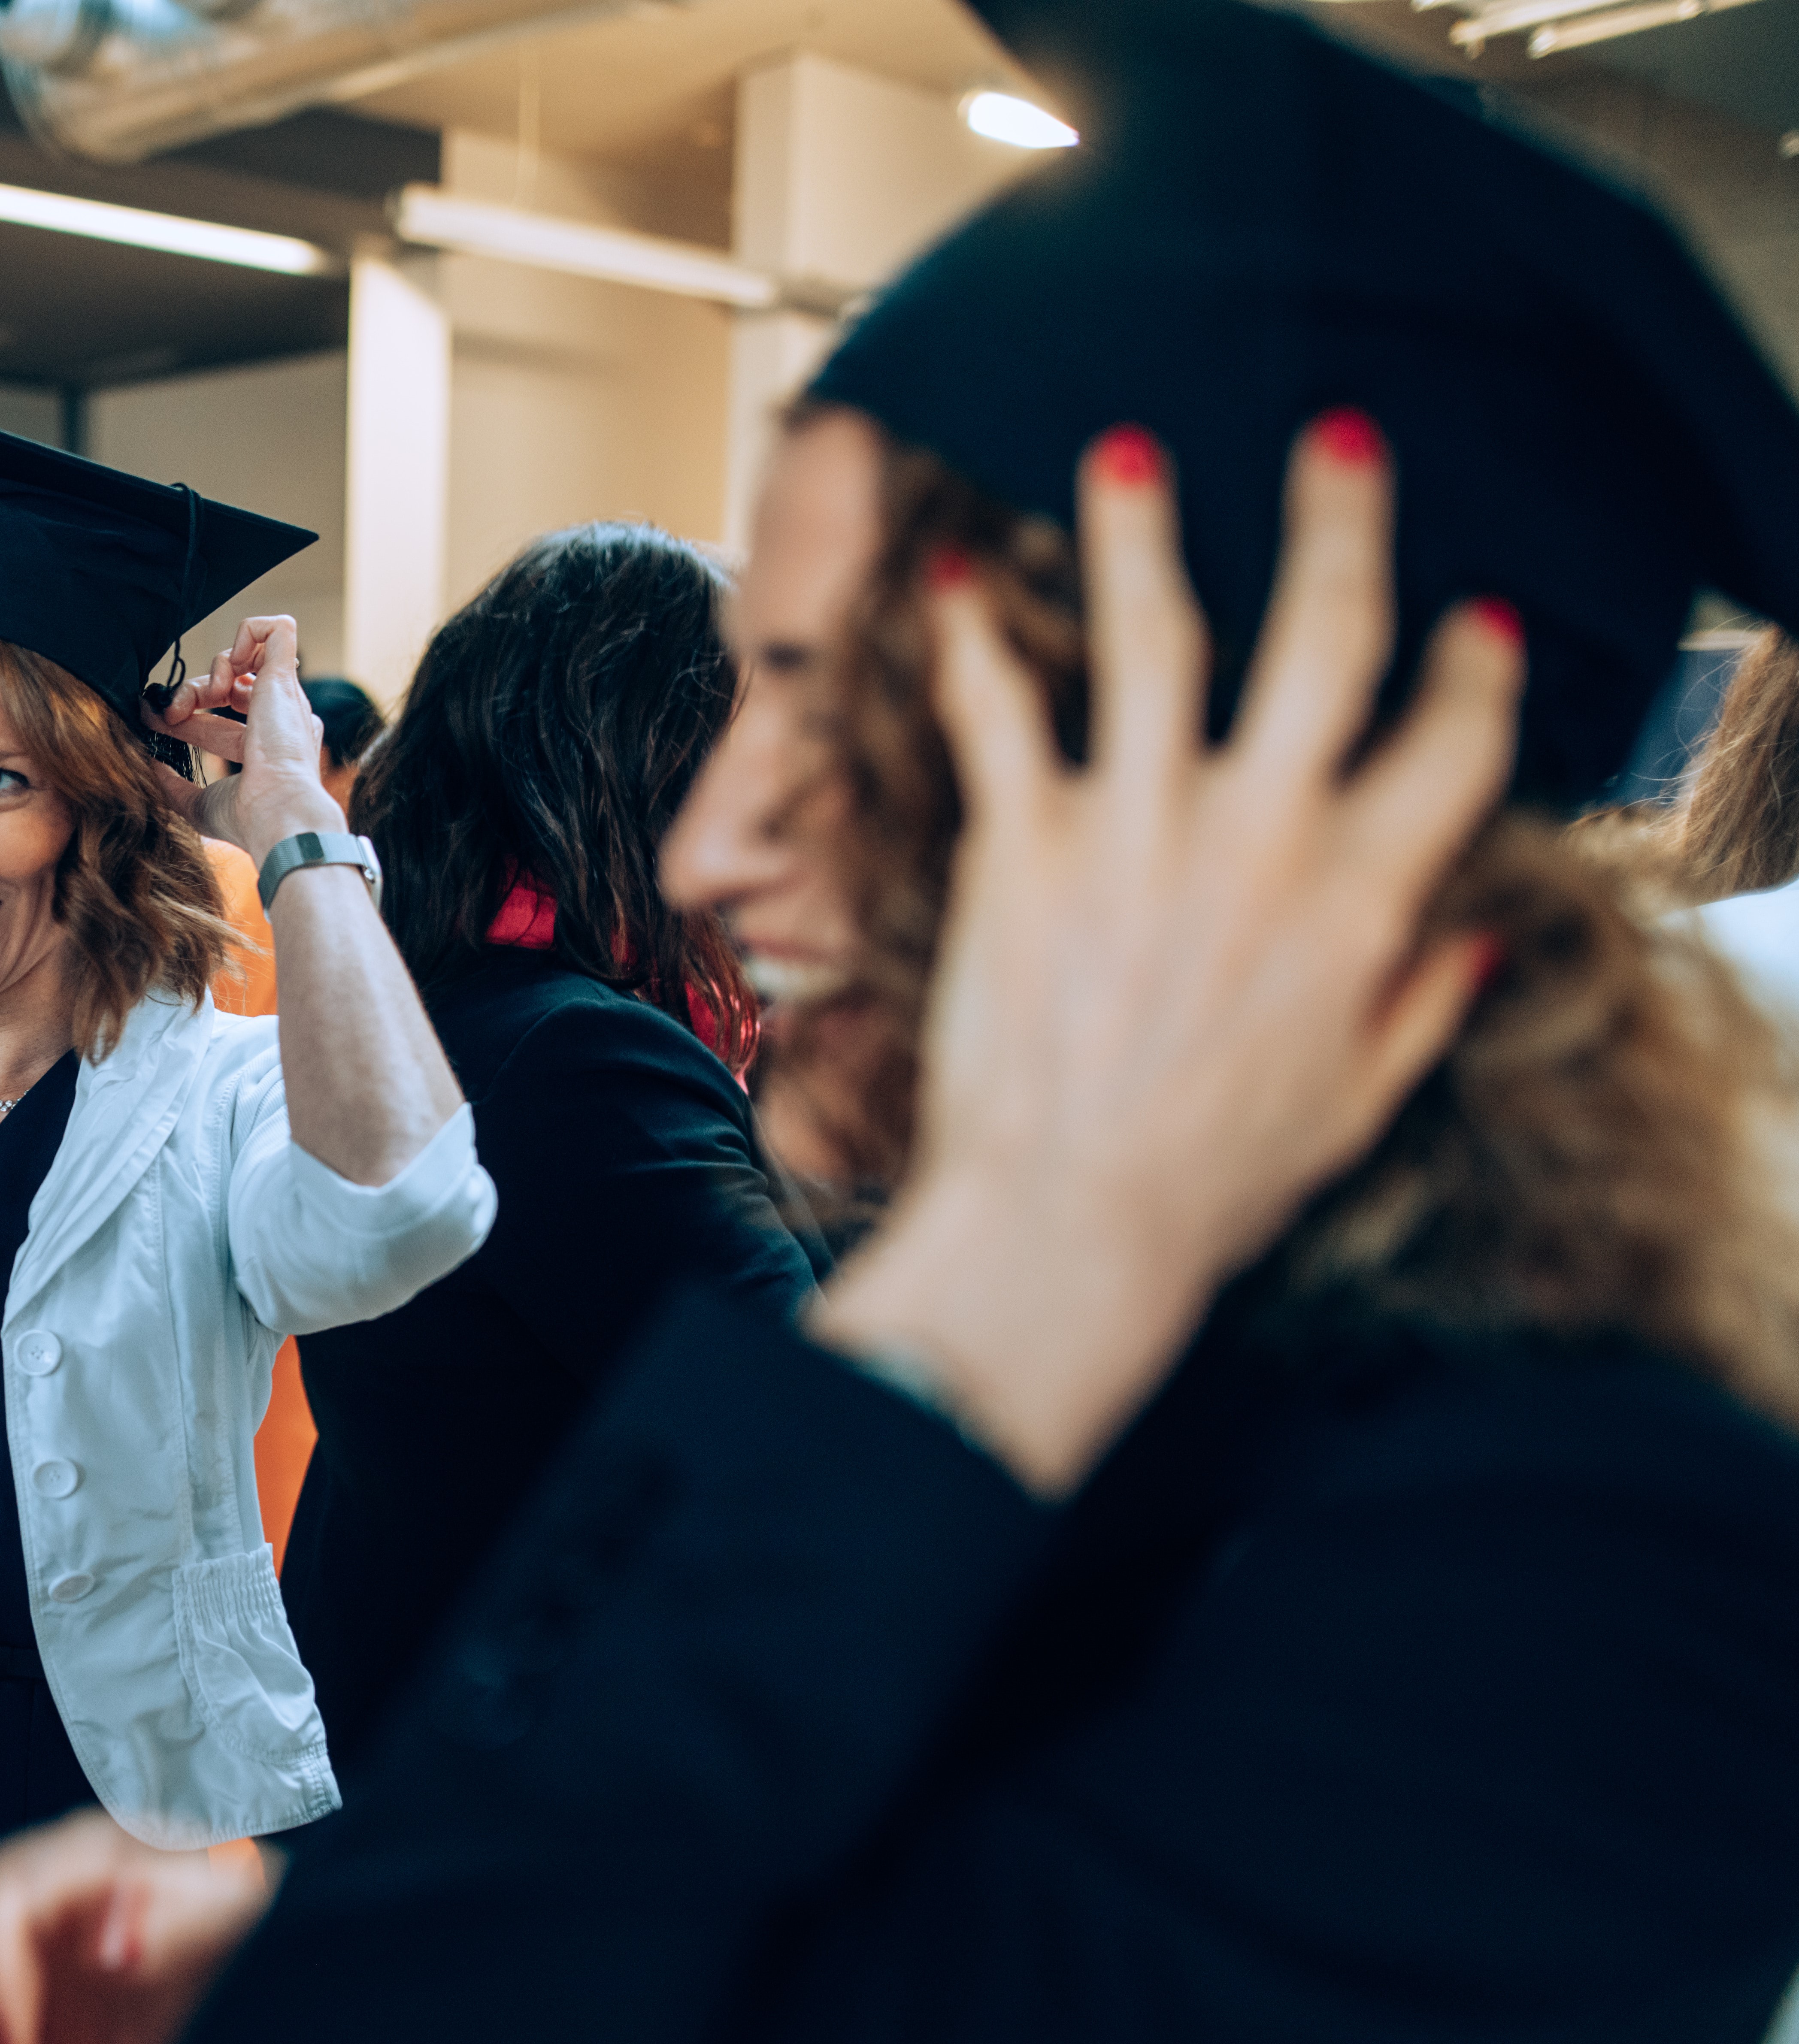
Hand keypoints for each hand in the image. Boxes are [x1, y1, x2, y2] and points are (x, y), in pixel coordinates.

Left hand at [158, 616, 340, 862]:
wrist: (277, 810)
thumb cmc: (246, 816)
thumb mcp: (196, 804)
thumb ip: (172, 786)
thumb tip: (150, 765)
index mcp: (264, 749)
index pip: (218, 720)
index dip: (185, 713)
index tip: (154, 718)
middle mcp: (278, 720)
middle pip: (229, 687)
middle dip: (191, 693)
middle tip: (169, 713)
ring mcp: (284, 698)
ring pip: (248, 657)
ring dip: (214, 668)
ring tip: (208, 694)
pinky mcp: (285, 677)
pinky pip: (276, 630)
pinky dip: (248, 633)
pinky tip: (234, 661)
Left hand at [811, 414, 1522, 1493]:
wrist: (1070, 1226)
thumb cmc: (1208, 1183)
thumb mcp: (1351, 1104)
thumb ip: (1413, 1011)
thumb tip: (1460, 939)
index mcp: (1362, 897)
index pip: (1454, 741)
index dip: (1473, 669)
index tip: (1472, 620)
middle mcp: (1263, 837)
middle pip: (1326, 636)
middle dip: (1339, 523)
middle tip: (1334, 439)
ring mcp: (1140, 830)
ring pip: (1156, 637)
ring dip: (1143, 532)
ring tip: (1127, 448)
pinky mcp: (1026, 846)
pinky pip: (997, 713)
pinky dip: (971, 637)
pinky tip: (948, 577)